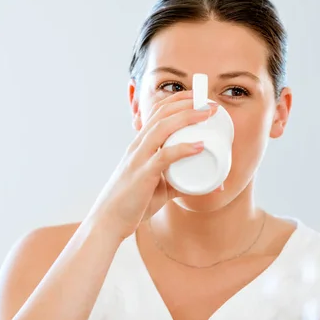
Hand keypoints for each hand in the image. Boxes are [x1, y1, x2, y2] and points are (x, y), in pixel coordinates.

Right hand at [87, 91, 217, 240]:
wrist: (109, 222)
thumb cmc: (132, 204)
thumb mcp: (159, 188)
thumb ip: (179, 182)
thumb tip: (207, 184)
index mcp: (140, 145)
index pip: (157, 112)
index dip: (178, 100)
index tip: (199, 97)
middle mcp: (137, 147)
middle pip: (161, 113)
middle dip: (186, 103)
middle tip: (210, 103)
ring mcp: (138, 159)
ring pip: (162, 128)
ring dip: (187, 117)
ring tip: (207, 114)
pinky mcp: (142, 175)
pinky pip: (164, 156)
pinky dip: (183, 149)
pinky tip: (199, 146)